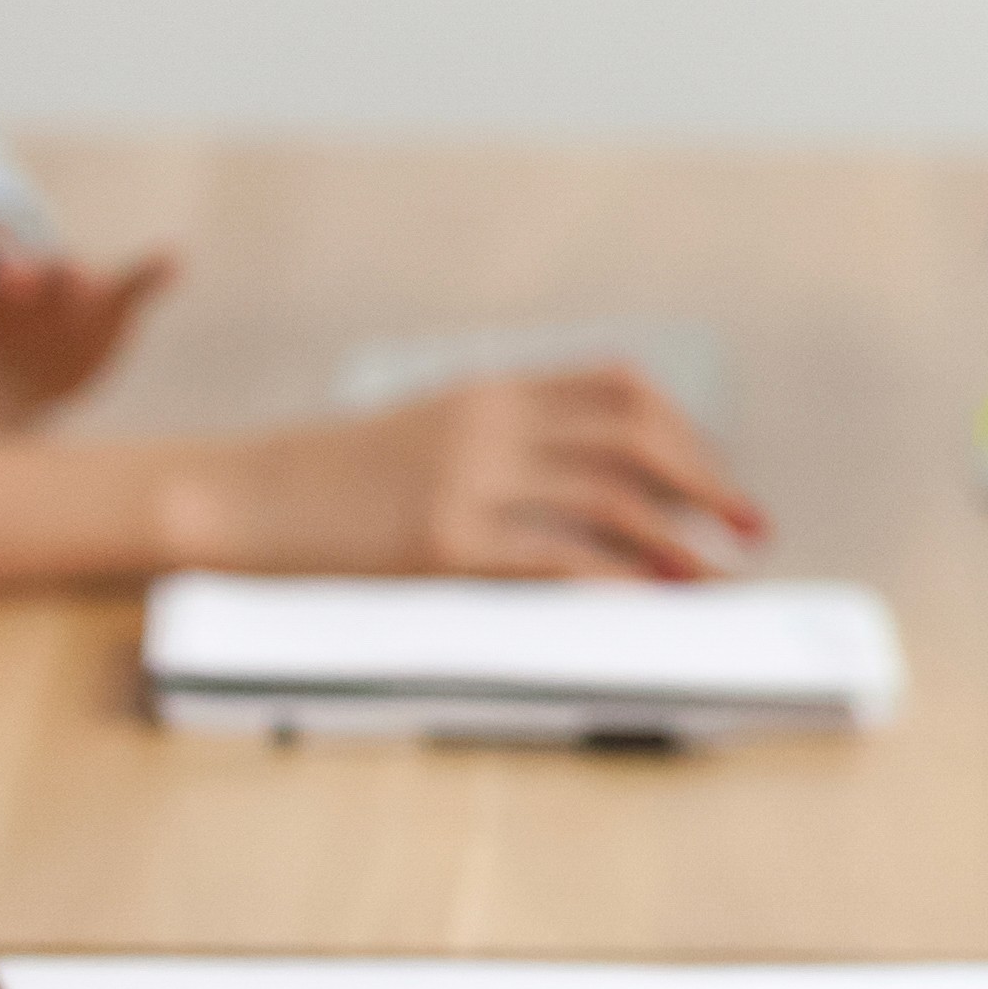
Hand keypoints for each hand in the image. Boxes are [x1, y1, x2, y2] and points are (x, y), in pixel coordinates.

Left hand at [0, 220, 176, 431]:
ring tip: (81, 273)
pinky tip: (173, 258)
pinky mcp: (105, 302)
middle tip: (14, 277)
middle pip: (2, 271)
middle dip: (7, 273)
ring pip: (63, 271)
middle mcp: (3, 290)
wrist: (10, 367)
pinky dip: (152, 270)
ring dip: (70, 272)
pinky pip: (132, 280)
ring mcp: (56, 291)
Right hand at [192, 367, 763, 579]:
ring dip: (679, 540)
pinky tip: (648, 600)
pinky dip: (618, 579)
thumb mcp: (428, 431)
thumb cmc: (335, 481)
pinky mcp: (440, 540)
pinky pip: (557, 557)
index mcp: (490, 388)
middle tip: (751, 527)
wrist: (236, 498)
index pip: (621, 389)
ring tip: (714, 578)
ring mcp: (466, 479)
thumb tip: (599, 482)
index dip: (686, 433)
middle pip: (635, 438)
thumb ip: (507, 440)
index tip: (716, 478)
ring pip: (610, 499)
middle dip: (706, 483)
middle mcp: (488, 423)